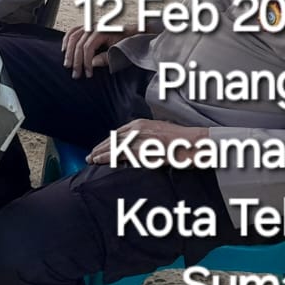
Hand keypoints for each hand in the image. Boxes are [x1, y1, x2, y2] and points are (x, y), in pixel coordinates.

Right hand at [61, 26, 124, 78]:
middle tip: (76, 74)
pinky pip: (73, 32)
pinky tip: (65, 49)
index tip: (87, 74)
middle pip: (78, 43)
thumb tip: (92, 63)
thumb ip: (106, 57)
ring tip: (68, 64)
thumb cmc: (128, 42)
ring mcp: (90, 26)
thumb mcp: (120, 51)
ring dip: (69, 52)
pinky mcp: (87, 27)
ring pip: (73, 37)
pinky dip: (67, 40)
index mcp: (102, 31)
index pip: (87, 47)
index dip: (86, 62)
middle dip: (75, 60)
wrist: (133, 32)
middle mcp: (94, 27)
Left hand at [86, 119, 207, 166]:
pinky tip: (100, 161)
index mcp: (141, 123)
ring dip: (101, 153)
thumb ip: (146, 136)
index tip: (99, 148)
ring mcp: (140, 138)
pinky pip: (121, 154)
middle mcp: (138, 128)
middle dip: (100, 147)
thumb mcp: (159, 132)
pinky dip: (108, 157)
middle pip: (113, 138)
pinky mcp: (145, 149)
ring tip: (91, 159)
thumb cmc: (180, 141)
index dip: (107, 141)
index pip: (118, 133)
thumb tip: (138, 146)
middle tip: (90, 155)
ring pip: (114, 146)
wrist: (194, 142)